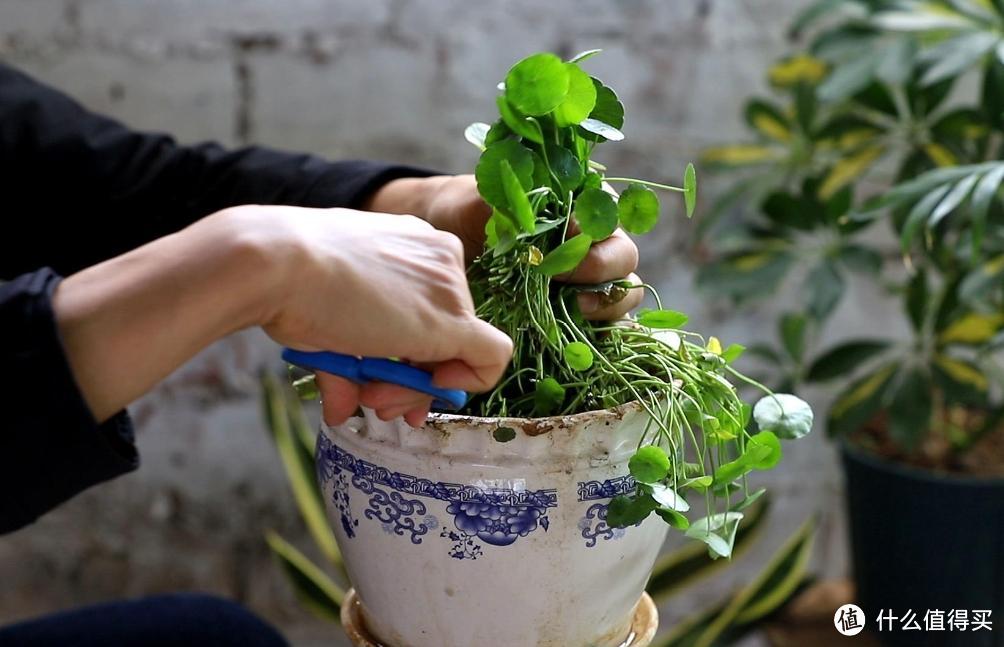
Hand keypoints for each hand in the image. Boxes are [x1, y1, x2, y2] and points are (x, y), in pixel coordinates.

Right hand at [219, 206, 512, 426]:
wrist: (279, 263)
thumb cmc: (290, 281)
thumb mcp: (327, 318)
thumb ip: (346, 363)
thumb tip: (342, 410)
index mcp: (414, 243)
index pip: (431, 305)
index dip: (413, 346)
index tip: (379, 371)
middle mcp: (441, 257)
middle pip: (447, 332)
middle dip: (412, 376)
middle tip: (375, 398)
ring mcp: (452, 288)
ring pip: (460, 352)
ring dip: (416, 388)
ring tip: (374, 398)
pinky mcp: (455, 322)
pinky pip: (492, 359)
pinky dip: (468, 384)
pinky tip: (429, 392)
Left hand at [365, 175, 643, 319]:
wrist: (452, 243)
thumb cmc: (468, 215)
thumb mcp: (477, 205)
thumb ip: (504, 206)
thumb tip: (527, 218)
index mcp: (579, 204)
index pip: (606, 212)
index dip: (594, 224)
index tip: (568, 231)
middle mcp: (595, 241)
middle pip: (623, 255)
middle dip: (598, 266)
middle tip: (560, 274)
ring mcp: (592, 279)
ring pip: (623, 291)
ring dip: (605, 302)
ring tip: (574, 307)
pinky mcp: (582, 311)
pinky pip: (608, 324)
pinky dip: (600, 330)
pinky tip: (575, 334)